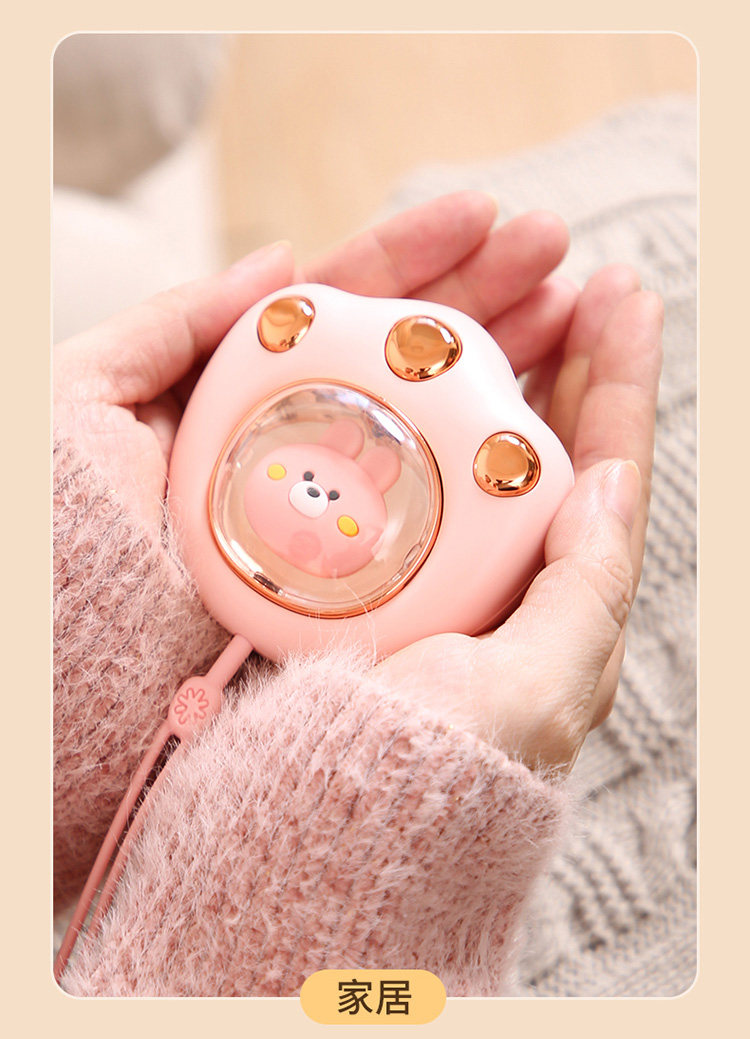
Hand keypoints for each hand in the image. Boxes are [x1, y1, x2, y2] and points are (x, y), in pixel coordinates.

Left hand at [54, 191, 575, 535]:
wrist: (68, 661)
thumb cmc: (57, 533)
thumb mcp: (85, 398)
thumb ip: (170, 324)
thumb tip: (279, 261)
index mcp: (240, 402)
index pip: (338, 312)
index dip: (412, 257)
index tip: (482, 214)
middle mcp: (296, 454)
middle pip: (403, 361)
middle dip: (483, 296)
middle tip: (553, 252)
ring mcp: (331, 516)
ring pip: (431, 428)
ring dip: (504, 367)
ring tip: (574, 316)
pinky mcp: (355, 582)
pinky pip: (432, 516)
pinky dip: (485, 470)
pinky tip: (538, 426)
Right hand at [370, 266, 663, 773]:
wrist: (331, 832)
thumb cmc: (445, 776)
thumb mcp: (539, 690)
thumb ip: (587, 590)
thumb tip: (616, 481)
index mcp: (557, 604)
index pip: (607, 471)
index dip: (622, 381)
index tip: (626, 295)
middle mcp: (500, 581)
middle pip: (546, 443)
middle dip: (565, 354)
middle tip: (565, 272)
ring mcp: (431, 573)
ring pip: (472, 450)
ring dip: (493, 368)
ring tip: (499, 298)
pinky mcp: (365, 572)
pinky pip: (394, 476)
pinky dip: (406, 418)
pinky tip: (400, 375)